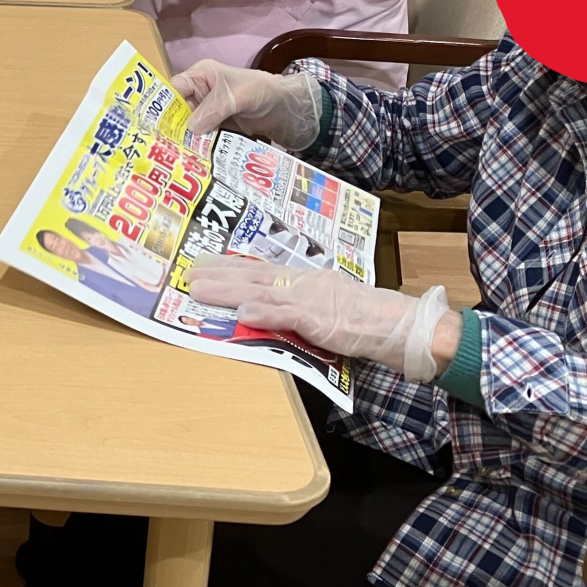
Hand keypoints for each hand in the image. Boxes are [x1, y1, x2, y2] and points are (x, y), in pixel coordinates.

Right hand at [171, 59, 322, 148]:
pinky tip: (191, 158)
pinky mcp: (213, 128)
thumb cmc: (262, 91)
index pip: (172, 88)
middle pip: (175, 111)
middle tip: (161, 146)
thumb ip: (214, 109)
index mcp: (199, 76)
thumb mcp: (238, 96)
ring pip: (186, 127)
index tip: (152, 125)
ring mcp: (205, 113)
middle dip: (170, 128)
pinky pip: (199, 138)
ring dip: (183, 140)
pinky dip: (196, 147)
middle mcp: (197, 94)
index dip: (160, 105)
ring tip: (174, 156)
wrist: (285, 110)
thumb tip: (190, 128)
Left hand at [188, 255, 453, 382]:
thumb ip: (297, 305)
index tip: (204, 262)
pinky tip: (243, 312)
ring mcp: (310, 299)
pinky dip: (265, 313)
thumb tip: (265, 307)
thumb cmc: (367, 318)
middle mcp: (303, 282)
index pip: (260, 269)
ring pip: (261, 291)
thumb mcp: (328, 304)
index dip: (230, 266)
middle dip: (219, 275)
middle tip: (188, 274)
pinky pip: (288, 315)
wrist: (398, 324)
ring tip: (200, 290)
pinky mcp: (321, 319)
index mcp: (305, 279)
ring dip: (228, 291)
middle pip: (253, 276)